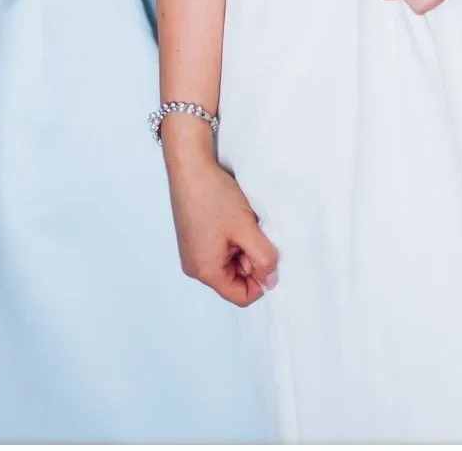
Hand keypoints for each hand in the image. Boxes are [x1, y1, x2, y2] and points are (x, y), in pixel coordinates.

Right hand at [164, 135, 278, 306]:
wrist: (190, 165)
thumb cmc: (214, 195)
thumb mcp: (246, 228)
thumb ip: (263, 258)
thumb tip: (271, 281)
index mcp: (206, 271)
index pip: (241, 296)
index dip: (260, 280)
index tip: (267, 252)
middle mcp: (195, 267)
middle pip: (235, 278)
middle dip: (250, 258)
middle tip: (252, 230)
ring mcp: (193, 252)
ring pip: (230, 262)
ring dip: (242, 245)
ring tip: (241, 220)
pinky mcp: (193, 238)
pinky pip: (220, 249)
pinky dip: (232, 237)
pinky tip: (232, 216)